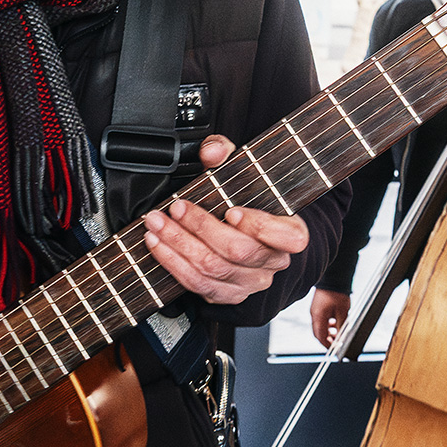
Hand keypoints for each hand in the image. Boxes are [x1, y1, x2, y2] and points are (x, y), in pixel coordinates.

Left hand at [143, 134, 309, 303]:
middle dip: (201, 227)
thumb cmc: (244, 200)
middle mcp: (273, 262)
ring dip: (178, 244)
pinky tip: (158, 244)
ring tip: (156, 224)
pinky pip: (197, 284)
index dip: (260, 226)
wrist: (241, 234)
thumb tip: (212, 151)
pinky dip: (173, 263)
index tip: (232, 210)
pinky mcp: (226, 295)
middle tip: (176, 208)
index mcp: (290, 233)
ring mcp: (250, 282)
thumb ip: (226, 155)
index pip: (288, 238)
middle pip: (238, 251)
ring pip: (213, 268)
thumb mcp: (239, 173)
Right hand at [310, 287, 349, 347]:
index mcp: (319, 317)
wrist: (334, 278)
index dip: (327, 345)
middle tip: (336, 343)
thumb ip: (341, 327)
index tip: (334, 349)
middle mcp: (314, 314)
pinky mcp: (317, 306)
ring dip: (327, 332)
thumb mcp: (343, 312)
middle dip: (327, 339)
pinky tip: (335, 323)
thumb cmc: (337, 293)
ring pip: (319, 326)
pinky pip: (320, 319)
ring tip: (337, 333)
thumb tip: (341, 338)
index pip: (320, 336)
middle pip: (318, 333)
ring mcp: (315, 310)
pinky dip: (327, 324)